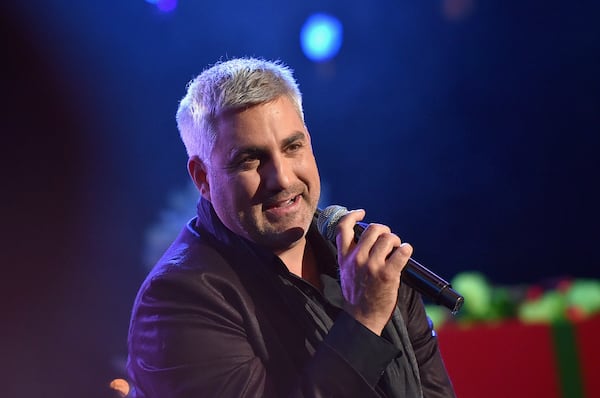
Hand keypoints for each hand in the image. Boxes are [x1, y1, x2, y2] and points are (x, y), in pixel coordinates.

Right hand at [335, 209, 412, 334]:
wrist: (362, 318)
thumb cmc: (357, 296)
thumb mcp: (346, 272)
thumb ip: (352, 255)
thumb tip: (367, 240)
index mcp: (344, 257)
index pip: (343, 228)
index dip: (353, 215)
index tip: (362, 213)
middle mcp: (356, 258)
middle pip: (372, 229)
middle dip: (384, 230)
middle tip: (389, 239)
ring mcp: (372, 266)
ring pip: (388, 238)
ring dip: (396, 240)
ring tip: (398, 248)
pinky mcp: (387, 274)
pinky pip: (402, 251)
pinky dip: (407, 249)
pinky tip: (406, 252)